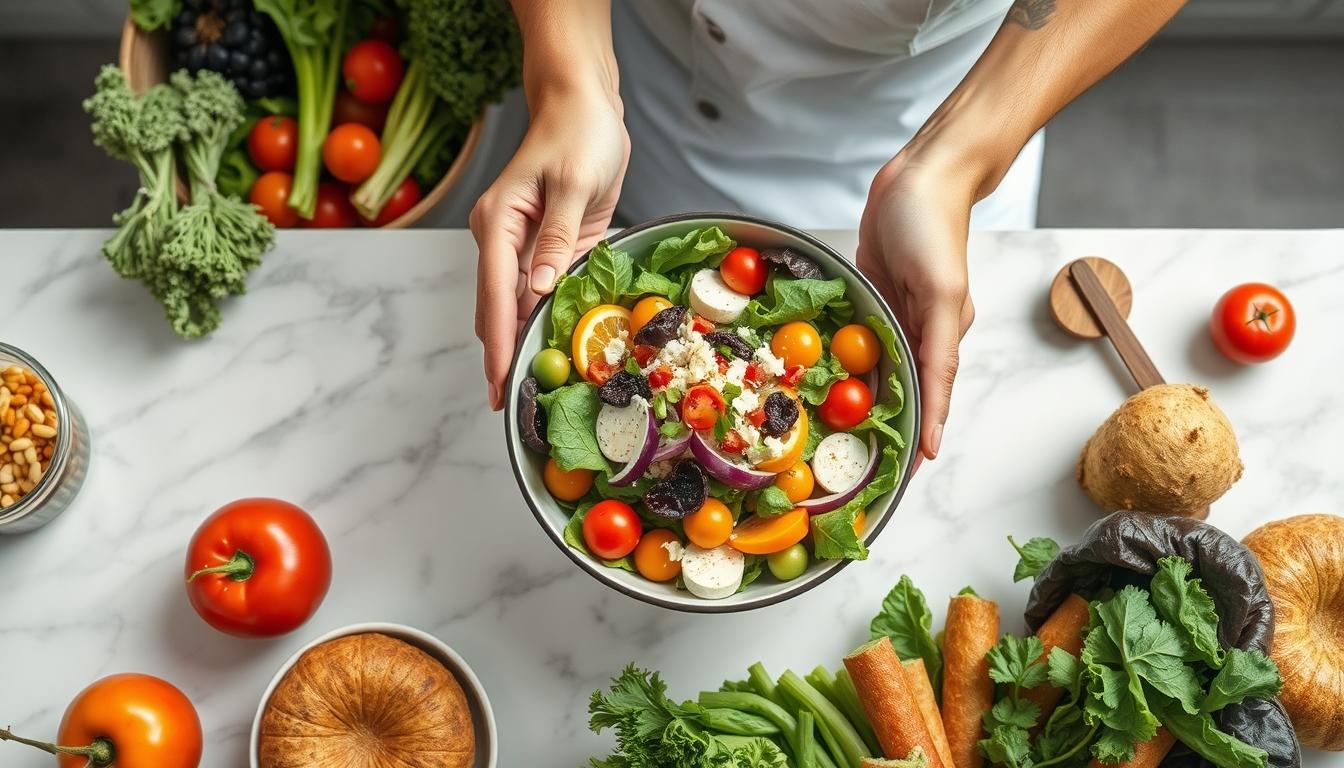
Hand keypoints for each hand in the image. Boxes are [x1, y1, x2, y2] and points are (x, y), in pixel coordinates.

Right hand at [470, 89, 628, 408]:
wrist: (585, 106)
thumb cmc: (580, 134)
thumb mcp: (576, 185)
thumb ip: (558, 238)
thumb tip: (538, 288)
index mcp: (498, 223)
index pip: (495, 294)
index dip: (497, 342)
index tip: (499, 383)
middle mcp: (500, 239)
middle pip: (495, 309)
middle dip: (502, 355)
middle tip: (512, 406)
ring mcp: (519, 246)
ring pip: (514, 306)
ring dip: (522, 343)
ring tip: (531, 390)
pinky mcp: (543, 248)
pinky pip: (539, 293)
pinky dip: (544, 321)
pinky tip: (554, 350)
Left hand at [857, 148, 978, 460]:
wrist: (919, 174)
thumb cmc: (932, 227)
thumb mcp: (938, 292)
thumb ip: (938, 353)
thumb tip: (935, 409)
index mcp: (943, 335)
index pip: (930, 399)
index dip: (918, 435)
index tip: (902, 476)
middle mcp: (921, 331)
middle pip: (903, 388)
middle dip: (885, 424)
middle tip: (859, 462)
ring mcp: (896, 314)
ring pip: (878, 366)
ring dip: (860, 395)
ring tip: (836, 433)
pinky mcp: (874, 297)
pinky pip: (859, 337)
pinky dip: (844, 359)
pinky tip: (823, 379)